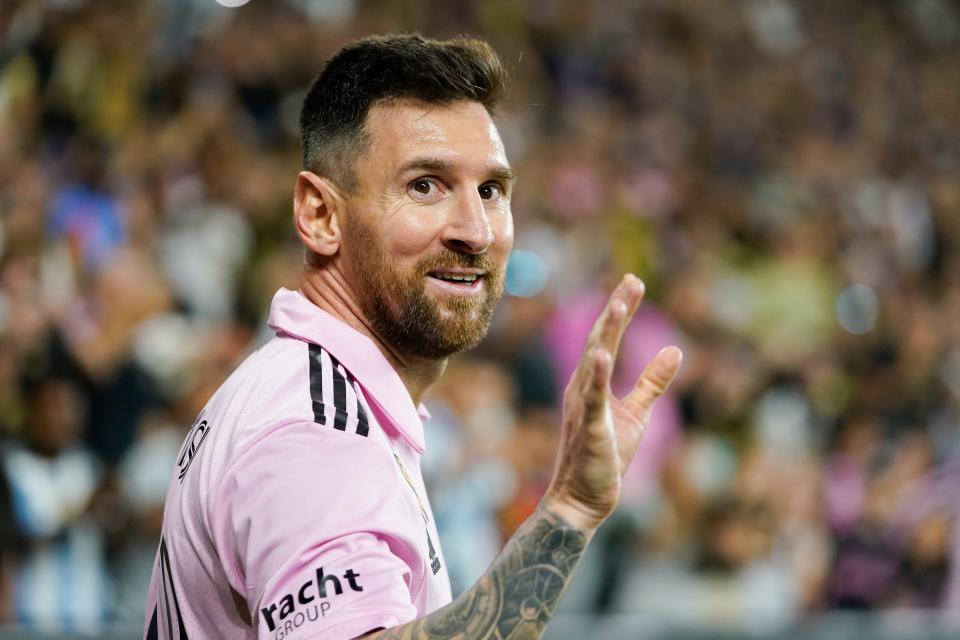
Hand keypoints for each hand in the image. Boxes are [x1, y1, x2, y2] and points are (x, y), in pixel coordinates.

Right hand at [544, 274, 682, 531]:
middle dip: (617, 310)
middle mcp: (582, 387)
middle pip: (600, 340)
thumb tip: (675, 349)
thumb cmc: (606, 457)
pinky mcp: (589, 428)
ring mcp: (583, 406)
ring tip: (619, 305)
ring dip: (606, 333)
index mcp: (592, 383)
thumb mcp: (637, 414)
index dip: (621, 309)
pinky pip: (593, 398)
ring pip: (594, 362)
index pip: (607, 338)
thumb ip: (652, 382)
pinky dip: (597, 375)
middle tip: (633, 280)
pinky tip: (603, 355)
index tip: (634, 282)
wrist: (582, 499)